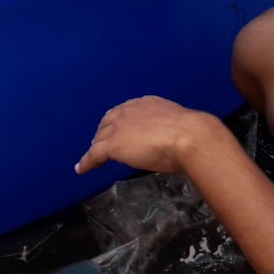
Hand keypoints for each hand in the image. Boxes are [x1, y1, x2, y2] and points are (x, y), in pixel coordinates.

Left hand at [75, 96, 227, 175]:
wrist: (189, 137)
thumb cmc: (192, 134)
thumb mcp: (179, 126)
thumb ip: (170, 130)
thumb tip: (175, 140)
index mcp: (147, 104)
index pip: (126, 111)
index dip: (118, 121)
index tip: (116, 128)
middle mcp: (129, 110)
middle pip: (108, 122)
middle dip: (104, 132)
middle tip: (101, 143)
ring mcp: (120, 127)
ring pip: (100, 138)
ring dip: (95, 146)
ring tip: (92, 155)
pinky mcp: (113, 145)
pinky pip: (94, 154)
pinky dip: (86, 162)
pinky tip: (81, 169)